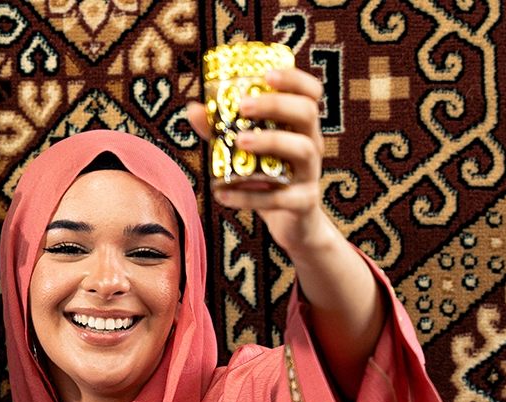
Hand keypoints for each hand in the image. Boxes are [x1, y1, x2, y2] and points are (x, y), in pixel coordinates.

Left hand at [185, 66, 341, 255]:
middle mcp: (311, 144)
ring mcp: (310, 174)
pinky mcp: (303, 203)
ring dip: (270, 141)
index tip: (266, 74)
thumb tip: (194, 108)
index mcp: (300, 127)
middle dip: (275, 104)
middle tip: (242, 106)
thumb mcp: (245, 152)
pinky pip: (280, 198)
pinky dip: (249, 196)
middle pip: (306, 113)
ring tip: (239, 141)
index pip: (310, 93)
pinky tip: (223, 193)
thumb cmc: (267, 178)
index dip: (293, 79)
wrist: (291, 223)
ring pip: (301, 149)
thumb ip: (222, 130)